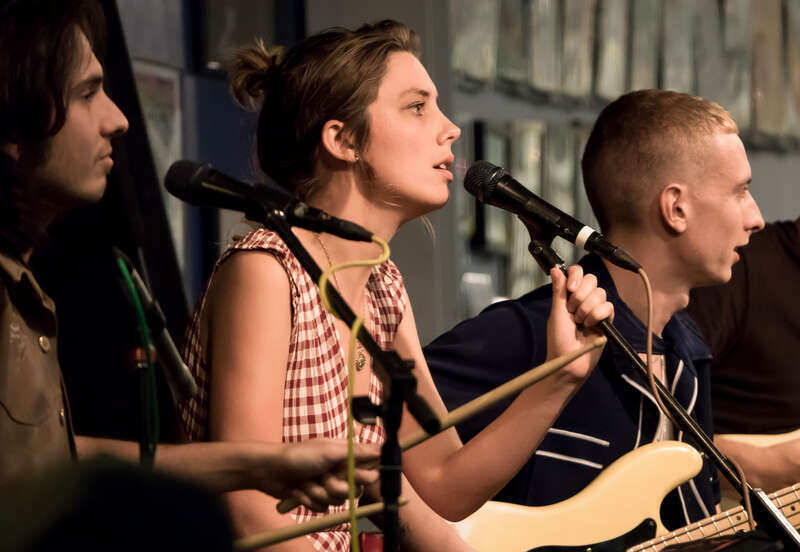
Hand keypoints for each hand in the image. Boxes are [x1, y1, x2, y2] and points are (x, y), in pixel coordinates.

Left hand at [258, 440, 379, 511]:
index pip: (369, 467)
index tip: (365, 476)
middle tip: (327, 476)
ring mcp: (328, 485)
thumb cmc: (299, 455)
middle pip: (356, 488)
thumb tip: (382, 447)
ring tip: (308, 481)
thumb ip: (357, 452)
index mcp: (345, 456)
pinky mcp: (317, 498)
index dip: (367, 474)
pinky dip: (310, 499)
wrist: (271, 471)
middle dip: (340, 485)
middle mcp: (340, 471)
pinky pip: (323, 508)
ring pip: (338, 500)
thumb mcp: (330, 451)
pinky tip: (300, 490)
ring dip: (321, 492)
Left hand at [546, 265, 612, 381]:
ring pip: (600, 293)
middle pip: (591, 280)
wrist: (570, 360)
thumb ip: (559, 291)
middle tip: (572, 310)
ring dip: (587, 308)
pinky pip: (608, 307)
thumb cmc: (559, 341)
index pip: (577, 273)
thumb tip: (555, 269)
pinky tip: (590, 326)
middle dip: (580, 295)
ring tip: (580, 322)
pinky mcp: (607, 320)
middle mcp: (584, 300)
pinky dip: (597, 315)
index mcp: (569, 296)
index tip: (569, 289)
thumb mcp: (556, 313)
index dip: (575, 276)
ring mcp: (596, 309)